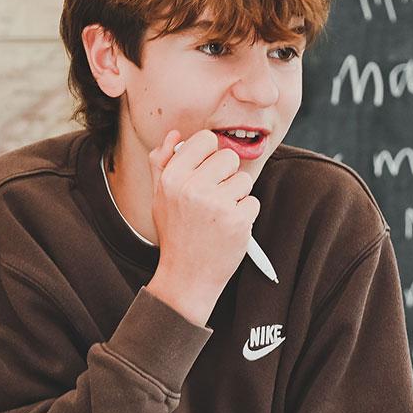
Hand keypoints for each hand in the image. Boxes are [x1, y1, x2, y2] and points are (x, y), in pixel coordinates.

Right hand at [143, 129, 259, 324]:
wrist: (186, 277)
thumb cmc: (175, 234)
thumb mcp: (159, 197)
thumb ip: (162, 163)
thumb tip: (174, 134)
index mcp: (172, 178)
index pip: (206, 140)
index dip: (210, 155)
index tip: (207, 172)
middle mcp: (192, 188)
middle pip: (229, 157)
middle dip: (226, 176)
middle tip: (214, 198)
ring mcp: (216, 205)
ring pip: (244, 180)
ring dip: (237, 197)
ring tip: (220, 215)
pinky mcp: (237, 221)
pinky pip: (253, 202)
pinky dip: (245, 215)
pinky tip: (228, 228)